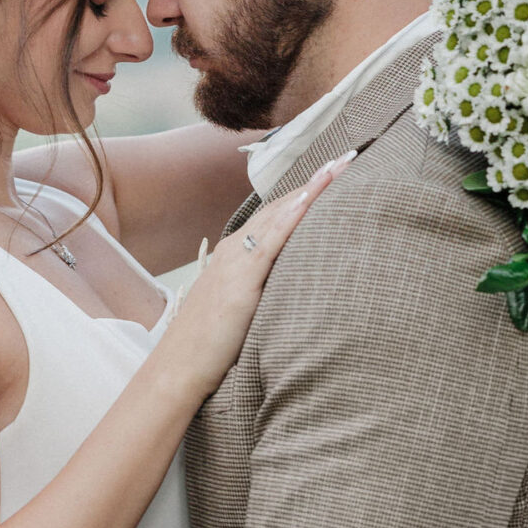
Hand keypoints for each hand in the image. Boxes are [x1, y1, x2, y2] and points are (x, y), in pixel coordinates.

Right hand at [162, 153, 352, 403]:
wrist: (178, 369)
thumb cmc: (210, 348)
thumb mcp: (243, 311)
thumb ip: (267, 293)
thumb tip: (298, 289)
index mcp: (237, 255)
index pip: (279, 215)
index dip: (308, 192)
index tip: (337, 172)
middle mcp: (235, 250)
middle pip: (282, 207)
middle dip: (316, 181)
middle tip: (348, 158)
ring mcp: (236, 262)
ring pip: (279, 216)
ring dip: (310, 189)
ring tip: (340, 167)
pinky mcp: (240, 280)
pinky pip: (269, 241)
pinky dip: (291, 217)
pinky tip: (310, 199)